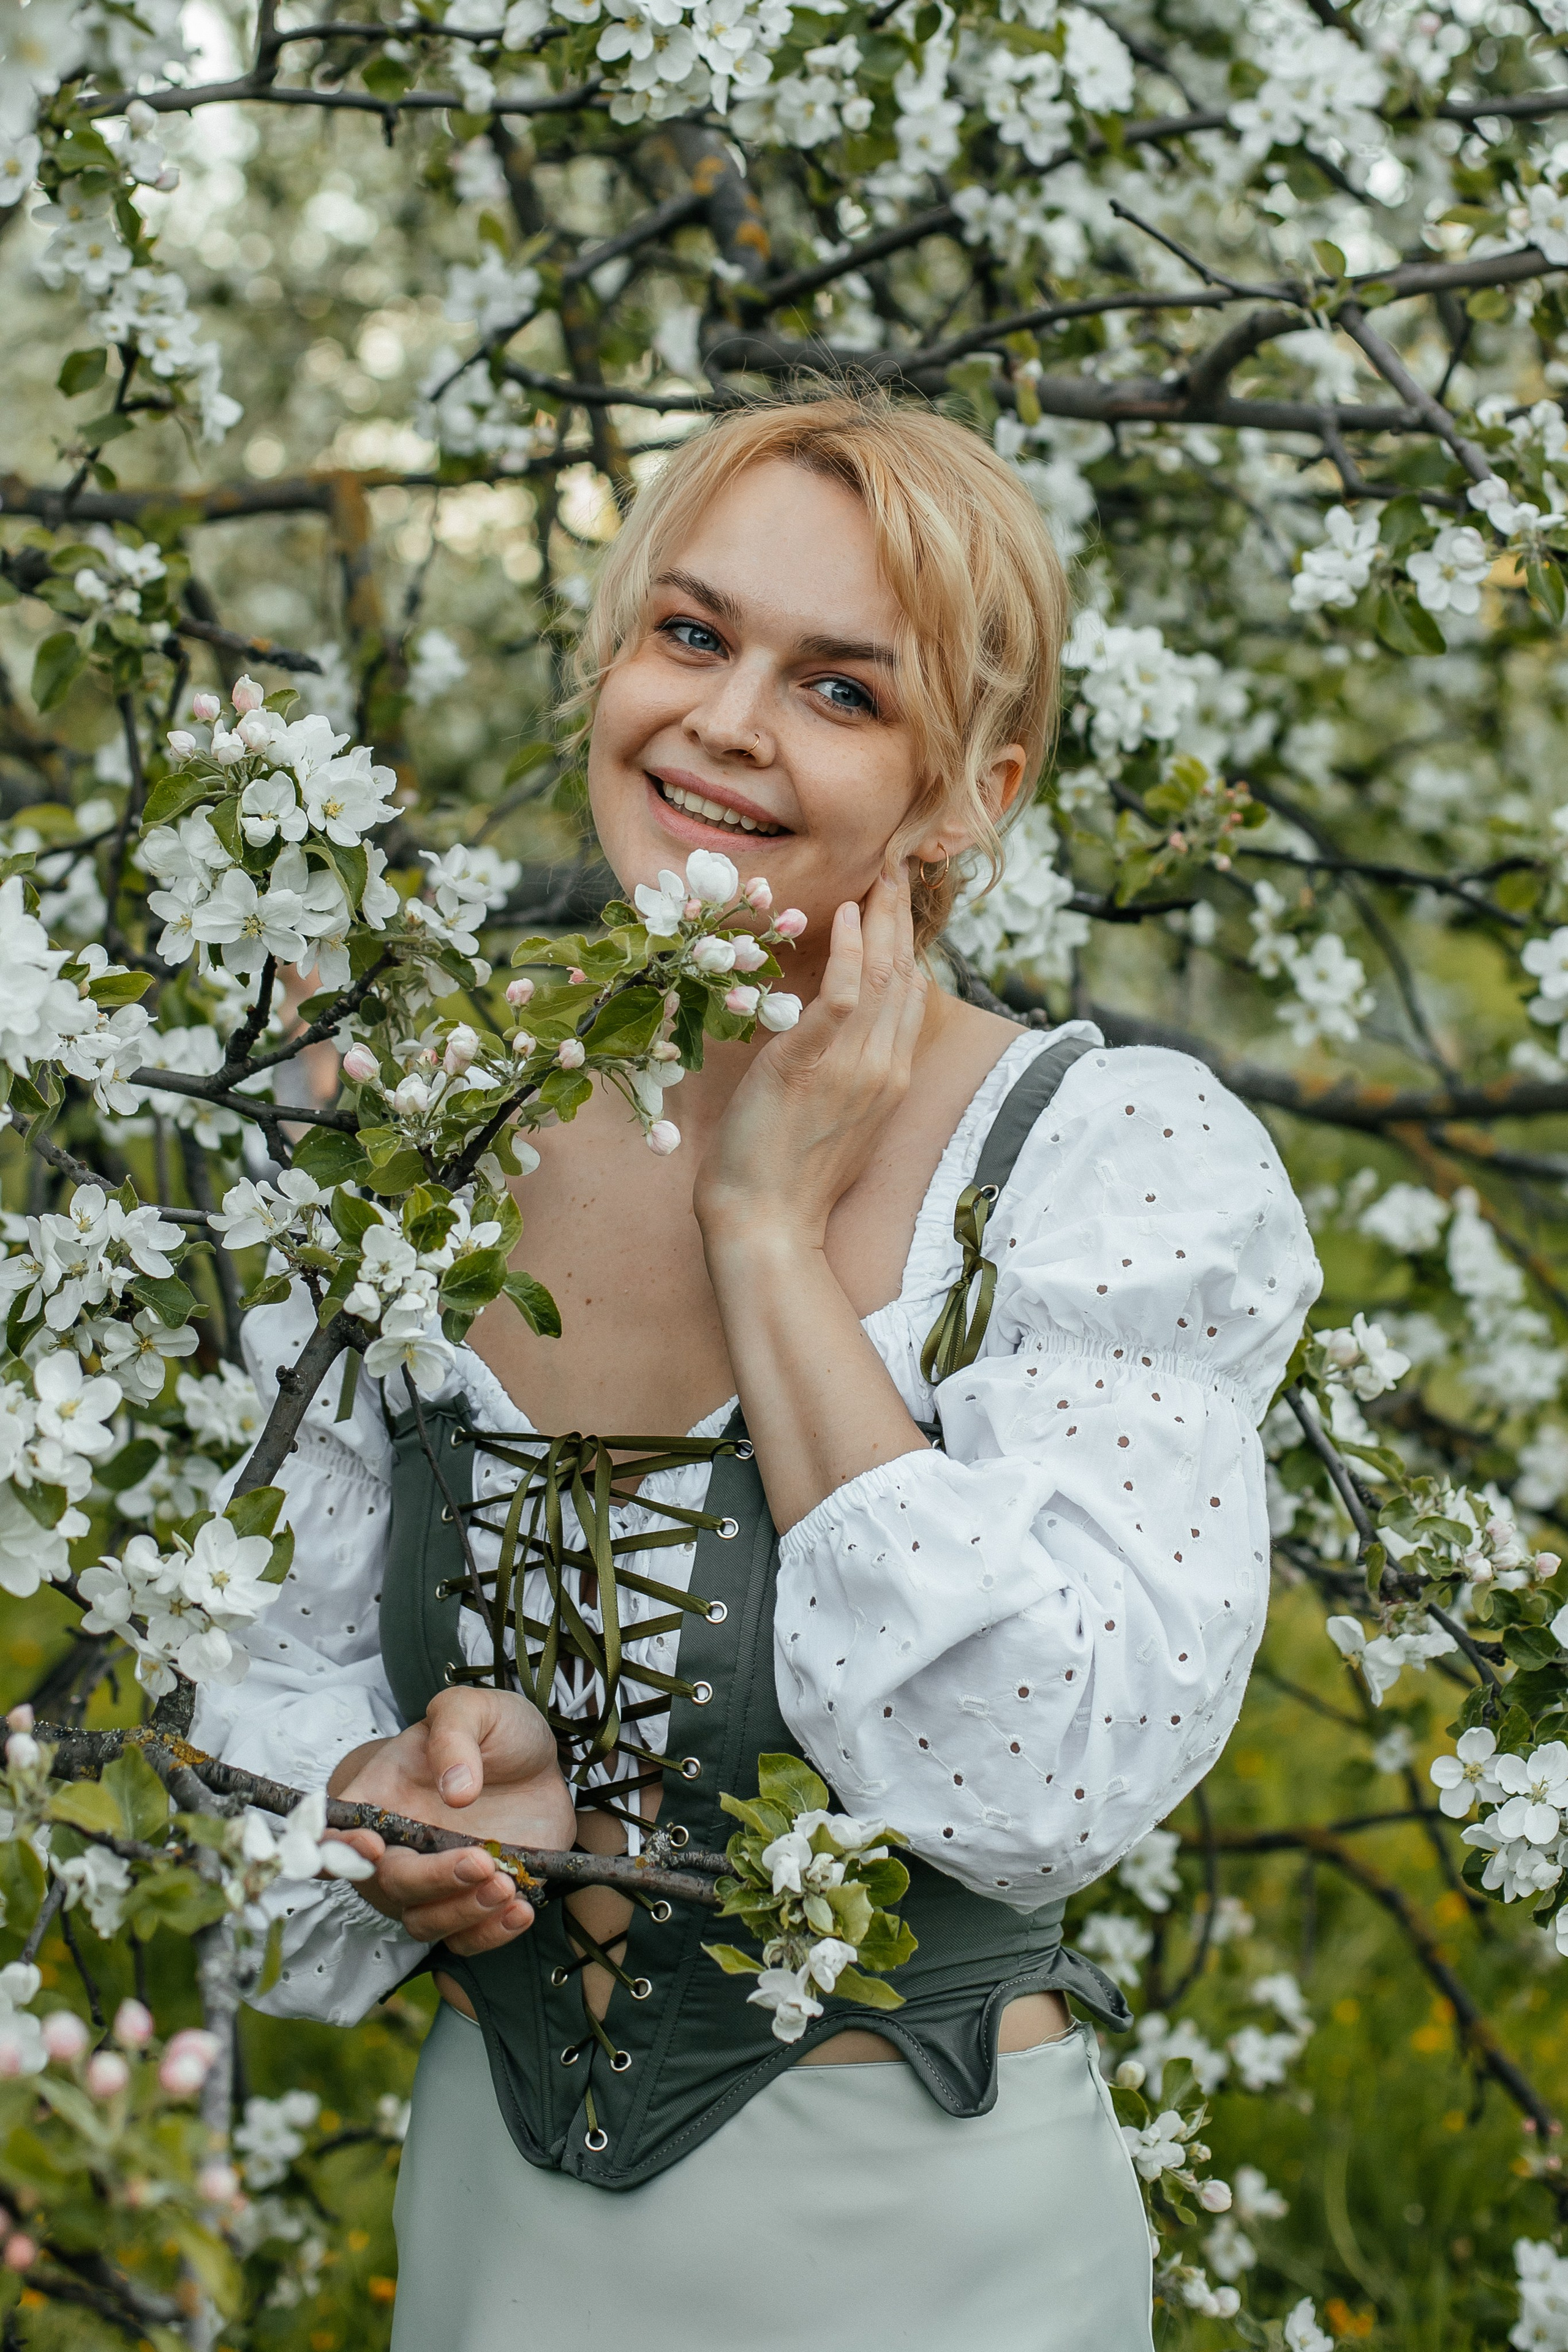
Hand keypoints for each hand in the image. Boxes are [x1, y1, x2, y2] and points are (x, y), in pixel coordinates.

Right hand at [326, 1687, 575, 1956]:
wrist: (538, 1759)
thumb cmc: (493, 1730)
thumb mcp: (474, 1708)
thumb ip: (455, 1734)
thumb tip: (455, 1790)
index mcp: (380, 1798)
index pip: (332, 1835)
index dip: (339, 1851)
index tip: (374, 1846)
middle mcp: (399, 1848)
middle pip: (390, 1885)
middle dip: (431, 1881)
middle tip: (479, 1861)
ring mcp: (436, 1880)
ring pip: (424, 1921)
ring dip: (461, 1912)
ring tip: (506, 1885)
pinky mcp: (473, 1900)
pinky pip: (466, 1939)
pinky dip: (490, 1934)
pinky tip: (521, 1909)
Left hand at [695, 862, 926, 1250]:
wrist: (767, 1221)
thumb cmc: (787, 1175)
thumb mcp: (834, 1116)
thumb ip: (847, 1070)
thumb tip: (839, 1032)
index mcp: (890, 1078)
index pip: (909, 995)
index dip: (905, 942)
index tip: (894, 901)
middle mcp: (884, 1066)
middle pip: (905, 974)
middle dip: (900, 915)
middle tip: (894, 866)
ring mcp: (854, 1066)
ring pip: (883, 976)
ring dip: (881, 918)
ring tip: (877, 873)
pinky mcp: (811, 1065)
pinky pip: (843, 998)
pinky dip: (850, 953)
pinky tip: (846, 916)